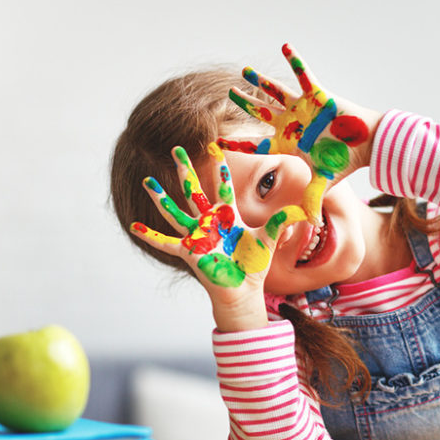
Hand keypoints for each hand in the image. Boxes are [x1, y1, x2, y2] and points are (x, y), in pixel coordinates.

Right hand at [130, 143, 305, 326]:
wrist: (244, 290)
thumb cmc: (253, 266)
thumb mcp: (269, 239)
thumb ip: (283, 222)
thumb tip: (306, 211)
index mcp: (228, 217)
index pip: (224, 188)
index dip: (221, 170)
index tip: (216, 149)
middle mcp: (210, 223)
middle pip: (195, 191)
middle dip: (186, 170)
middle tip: (176, 149)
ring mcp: (197, 236)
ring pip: (175, 211)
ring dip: (161, 197)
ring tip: (147, 181)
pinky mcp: (189, 252)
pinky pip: (165, 242)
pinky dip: (150, 235)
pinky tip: (134, 227)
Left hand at [222, 43, 382, 223]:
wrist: (367, 144)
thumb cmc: (345, 161)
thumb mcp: (324, 181)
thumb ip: (312, 199)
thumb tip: (310, 225)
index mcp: (288, 143)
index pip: (256, 144)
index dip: (236, 144)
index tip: (215, 143)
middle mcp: (291, 123)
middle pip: (260, 113)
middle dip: (244, 104)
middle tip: (229, 94)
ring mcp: (302, 107)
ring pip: (275, 91)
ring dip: (260, 81)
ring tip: (245, 72)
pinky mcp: (317, 94)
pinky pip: (303, 74)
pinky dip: (295, 60)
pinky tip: (284, 45)